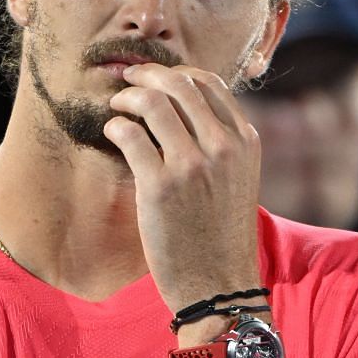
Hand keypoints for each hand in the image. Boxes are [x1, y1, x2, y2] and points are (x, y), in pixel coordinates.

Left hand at [102, 64, 262, 313]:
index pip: (209, 83)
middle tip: (128, 80)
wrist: (218, 284)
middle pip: (179, 84)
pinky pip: (129, 135)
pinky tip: (112, 132)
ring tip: (117, 107)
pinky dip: (116, 126)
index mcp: (245, 142)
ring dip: (128, 97)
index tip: (156, 78)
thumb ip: (222, 145)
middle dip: (147, 75)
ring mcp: (192, 165)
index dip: (176, 73)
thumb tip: (187, 113)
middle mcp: (222, 146)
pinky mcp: (160, 186)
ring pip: (153, 102)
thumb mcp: (238, 181)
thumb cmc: (221, 236)